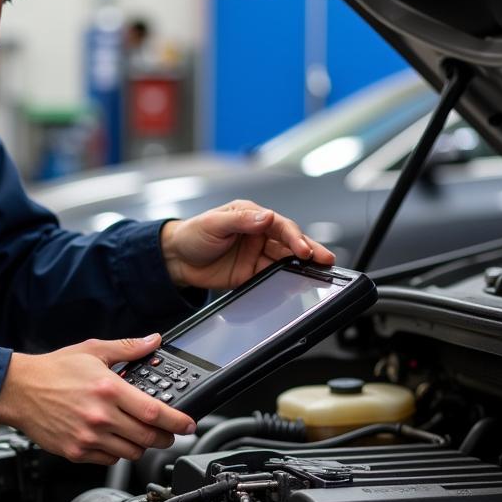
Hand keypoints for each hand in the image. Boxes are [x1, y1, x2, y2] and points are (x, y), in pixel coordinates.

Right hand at [0, 334, 195, 464]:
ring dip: (141, 445)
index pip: (154, 412)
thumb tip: (153, 341)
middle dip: (165, 437)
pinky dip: (117, 452)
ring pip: (131, 452)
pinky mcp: (76, 452)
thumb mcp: (92, 351)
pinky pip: (109, 460)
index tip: (189, 424)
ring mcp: (88, 437)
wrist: (18, 390)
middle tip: (169, 432)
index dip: (178, 421)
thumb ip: (127, 348)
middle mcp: (101, 416)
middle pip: (148, 437)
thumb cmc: (53, 370)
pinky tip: (113, 438)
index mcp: (109, 389)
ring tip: (139, 433)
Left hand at [161, 199, 333, 290]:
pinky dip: (286, 282)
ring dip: (302, 267)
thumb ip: (241, 220)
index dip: (294, 236)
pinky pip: (273, 277)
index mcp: (253, 216)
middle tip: (326, 259)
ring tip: (318, 274)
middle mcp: (259, 234)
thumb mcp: (214, 223)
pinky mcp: (252, 274)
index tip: (302, 248)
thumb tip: (267, 217)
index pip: (281, 225)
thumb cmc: (193, 233)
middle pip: (290, 243)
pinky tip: (296, 285)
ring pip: (286, 260)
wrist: (176, 259)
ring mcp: (258, 255)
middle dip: (309, 250)